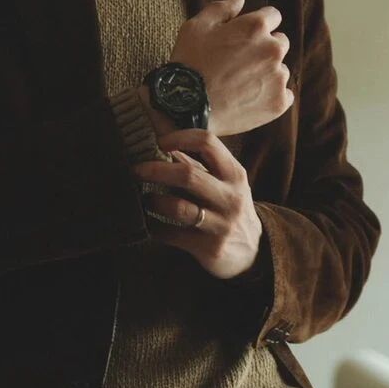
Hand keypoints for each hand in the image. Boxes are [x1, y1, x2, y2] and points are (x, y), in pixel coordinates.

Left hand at [132, 127, 262, 279]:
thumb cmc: (229, 206)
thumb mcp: (224, 181)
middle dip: (155, 170)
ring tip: (143, 199)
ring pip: (177, 207)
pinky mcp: (209, 248)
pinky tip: (148, 222)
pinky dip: (154, 227)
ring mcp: (221, 224)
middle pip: (187, 174)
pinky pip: (171, 235)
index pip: (207, 142)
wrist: (252, 251)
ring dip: (152, 201)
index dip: (178, 138)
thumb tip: (160, 136)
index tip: (158, 143)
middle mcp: (230, 196)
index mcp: (233, 173)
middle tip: (136, 170)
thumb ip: (198, 162)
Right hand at [169, 0, 293, 135]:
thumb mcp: (196, 27)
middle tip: (240, 62)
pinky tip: (250, 99)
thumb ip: (221, 9)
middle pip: (280, 42)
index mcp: (256, 26)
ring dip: (267, 73)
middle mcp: (273, 49)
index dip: (257, 25)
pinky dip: (271, 96)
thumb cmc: (189, 64)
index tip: (244, 37)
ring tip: (241, 84)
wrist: (187, 109)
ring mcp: (278, 77)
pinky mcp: (278, 102)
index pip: (273, 15)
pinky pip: (285, 95)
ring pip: (280, 70)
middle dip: (264, 48)